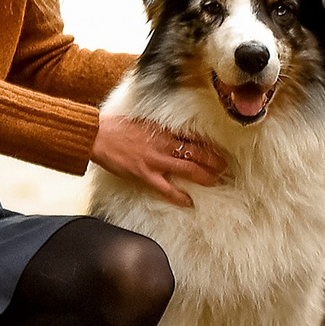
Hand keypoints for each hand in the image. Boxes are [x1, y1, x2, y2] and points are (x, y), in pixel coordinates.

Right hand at [92, 112, 225, 209]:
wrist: (99, 135)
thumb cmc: (118, 126)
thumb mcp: (145, 123)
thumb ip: (162, 130)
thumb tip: (174, 134)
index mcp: (165, 131)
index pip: (196, 138)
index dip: (211, 146)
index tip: (222, 151)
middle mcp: (165, 146)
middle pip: (198, 154)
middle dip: (214, 162)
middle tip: (225, 168)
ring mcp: (156, 161)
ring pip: (189, 170)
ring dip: (205, 176)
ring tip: (216, 181)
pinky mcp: (145, 174)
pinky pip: (167, 189)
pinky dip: (179, 197)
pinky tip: (189, 202)